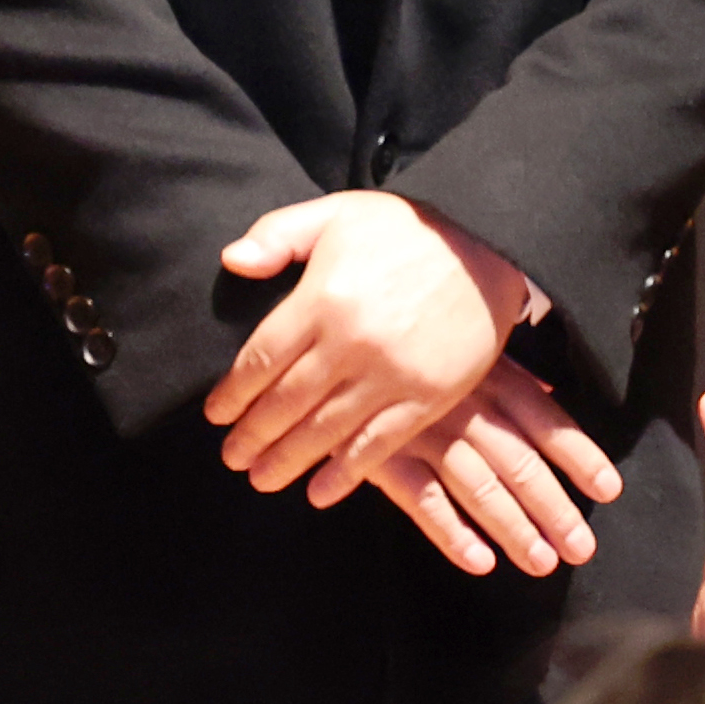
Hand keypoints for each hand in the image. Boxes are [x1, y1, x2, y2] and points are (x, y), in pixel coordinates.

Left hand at [210, 190, 529, 494]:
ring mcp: (391, 374)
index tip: (216, 415)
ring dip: (287, 461)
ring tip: (262, 480)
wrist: (489, 244)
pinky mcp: (428, 397)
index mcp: (323, 298)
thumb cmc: (407, 229)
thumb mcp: (337, 211)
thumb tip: (231, 261)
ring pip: (325, 431)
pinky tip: (320, 492)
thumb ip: (278, 233)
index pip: (261, 359)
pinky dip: (346, 474)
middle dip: (252, 436)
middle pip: (286, 402)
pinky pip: (378, 445)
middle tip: (231, 458)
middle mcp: (351, 342)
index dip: (233, 393)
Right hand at [365, 358, 623, 578]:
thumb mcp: (462, 346)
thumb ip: (506, 373)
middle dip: (554, 509)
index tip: (607, 490)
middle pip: (520, 463)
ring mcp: (422, 430)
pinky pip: (424, 500)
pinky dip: (452, 533)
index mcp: (488, 374)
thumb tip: (551, 392)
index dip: (578, 456)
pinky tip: (479, 560)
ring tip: (541, 562)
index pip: (545, 420)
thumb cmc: (407, 342)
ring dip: (514, 529)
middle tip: (581, 548)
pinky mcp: (382, 455)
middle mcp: (462, 403)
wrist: (329, 341)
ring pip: (479, 487)